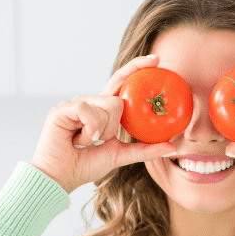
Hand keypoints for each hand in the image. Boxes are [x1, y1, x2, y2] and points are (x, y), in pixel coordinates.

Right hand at [29, 55, 177, 192]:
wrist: (62, 176)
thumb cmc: (87, 164)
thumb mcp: (122, 155)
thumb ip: (146, 150)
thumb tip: (173, 146)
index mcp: (103, 109)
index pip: (122, 82)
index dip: (137, 67)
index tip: (157, 59)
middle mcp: (90, 101)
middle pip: (118, 99)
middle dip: (114, 125)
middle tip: (102, 141)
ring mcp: (75, 103)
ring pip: (108, 105)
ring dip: (103, 131)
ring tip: (87, 142)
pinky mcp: (63, 108)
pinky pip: (89, 111)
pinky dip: (90, 130)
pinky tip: (78, 140)